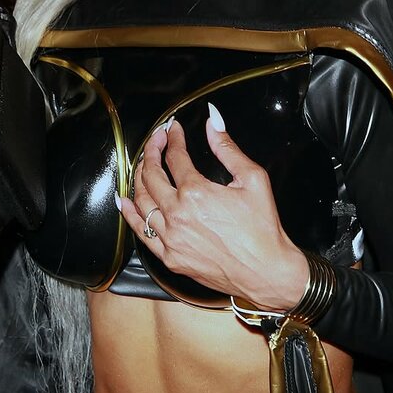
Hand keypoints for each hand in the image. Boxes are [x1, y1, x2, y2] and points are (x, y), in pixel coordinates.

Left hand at [118, 104, 309, 309]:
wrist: (266, 272)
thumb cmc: (263, 228)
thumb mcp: (253, 179)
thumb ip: (227, 148)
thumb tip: (213, 121)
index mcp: (196, 192)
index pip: (175, 157)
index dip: (173, 139)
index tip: (173, 129)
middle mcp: (177, 214)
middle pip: (151, 175)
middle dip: (151, 151)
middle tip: (157, 141)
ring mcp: (171, 238)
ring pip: (141, 201)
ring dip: (139, 177)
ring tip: (144, 164)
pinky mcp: (170, 257)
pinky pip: (141, 232)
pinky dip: (130, 214)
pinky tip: (126, 201)